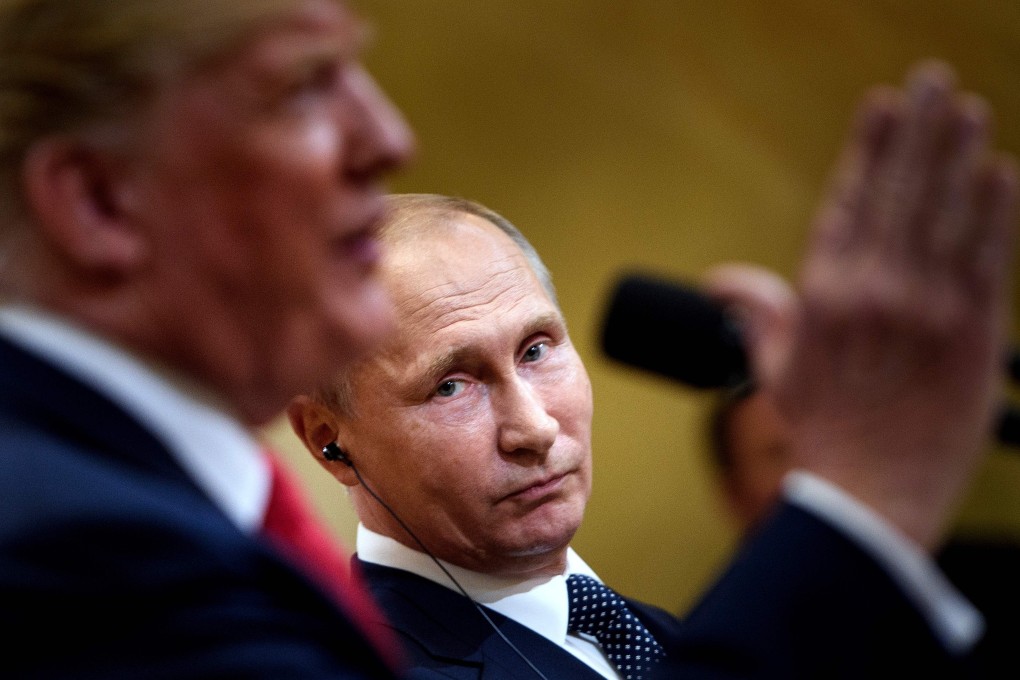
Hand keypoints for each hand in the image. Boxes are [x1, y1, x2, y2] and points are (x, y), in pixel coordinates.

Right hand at [705, 61, 1017, 548]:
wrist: (868, 496)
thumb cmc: (819, 433)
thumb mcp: (774, 371)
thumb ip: (757, 313)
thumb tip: (723, 280)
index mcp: (821, 296)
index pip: (846, 203)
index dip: (866, 148)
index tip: (880, 103)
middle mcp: (870, 292)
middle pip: (896, 194)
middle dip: (914, 130)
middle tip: (929, 78)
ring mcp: (923, 310)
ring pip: (942, 214)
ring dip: (955, 154)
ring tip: (964, 105)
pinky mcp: (970, 334)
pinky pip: (984, 258)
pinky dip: (994, 211)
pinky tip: (998, 170)